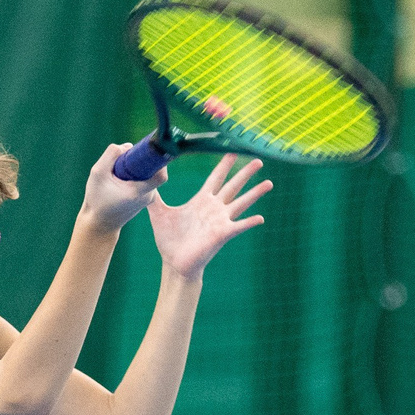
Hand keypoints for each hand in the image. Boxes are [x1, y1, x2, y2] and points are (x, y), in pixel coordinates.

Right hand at [80, 143, 167, 232]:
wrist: (100, 224)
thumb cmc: (97, 200)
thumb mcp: (97, 173)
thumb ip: (111, 155)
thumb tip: (128, 146)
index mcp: (139, 192)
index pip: (161, 174)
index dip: (158, 159)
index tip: (147, 150)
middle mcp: (148, 195)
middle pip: (152, 168)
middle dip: (139, 160)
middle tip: (121, 162)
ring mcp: (149, 197)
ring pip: (148, 172)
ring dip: (135, 167)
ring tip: (117, 175)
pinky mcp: (146, 197)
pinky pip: (145, 178)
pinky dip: (134, 174)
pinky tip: (120, 179)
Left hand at [147, 155, 271, 279]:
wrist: (174, 263)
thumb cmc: (169, 241)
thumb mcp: (159, 214)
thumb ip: (154, 197)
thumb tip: (145, 180)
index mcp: (201, 201)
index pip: (216, 178)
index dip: (224, 165)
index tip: (232, 151)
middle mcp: (214, 208)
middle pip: (233, 186)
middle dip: (245, 173)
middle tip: (258, 159)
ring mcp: (220, 221)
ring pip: (241, 203)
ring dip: (255, 193)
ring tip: (269, 182)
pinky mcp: (222, 234)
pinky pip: (239, 226)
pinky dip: (249, 222)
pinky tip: (260, 218)